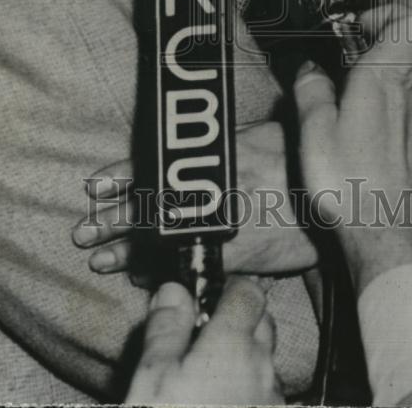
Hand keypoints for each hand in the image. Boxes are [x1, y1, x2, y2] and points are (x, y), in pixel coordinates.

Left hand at [75, 122, 317, 276]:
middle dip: (112, 222)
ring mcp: (218, 224)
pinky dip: (164, 270)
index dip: (118, 179)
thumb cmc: (294, 155)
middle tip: (82, 232)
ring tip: (100, 259)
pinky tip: (142, 277)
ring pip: (162, 240)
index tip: (92, 188)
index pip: (150, 168)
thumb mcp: (251, 134)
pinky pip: (191, 264)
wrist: (329, 188)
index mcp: (206, 159)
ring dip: (128, 250)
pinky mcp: (235, 254)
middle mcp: (206, 191)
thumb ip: (219, 143)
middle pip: (147, 207)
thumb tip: (195, 146)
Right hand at [126, 278, 280, 405]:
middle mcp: (263, 369)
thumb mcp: (152, 377)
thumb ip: (166, 327)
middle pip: (262, 323)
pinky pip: (266, 395)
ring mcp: (272, 402)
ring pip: (266, 362)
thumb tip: (174, 290)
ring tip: (208, 374)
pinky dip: (249, 390)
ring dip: (245, 358)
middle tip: (202, 334)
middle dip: (239, 320)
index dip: (229, 287)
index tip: (206, 296)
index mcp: (233, 346)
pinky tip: (220, 402)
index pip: (248, 292)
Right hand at [294, 0, 411, 296]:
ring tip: (358, 60)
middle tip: (360, 29)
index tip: (360, 17)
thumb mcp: (314, 131)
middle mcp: (409, 89)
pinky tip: (365, 96)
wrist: (385, 230)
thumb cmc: (351, 182)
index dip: (393, 8)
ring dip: (394, 51)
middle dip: (393, 23)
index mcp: (385, 78)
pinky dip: (394, 79)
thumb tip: (308, 68)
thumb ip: (311, 90)